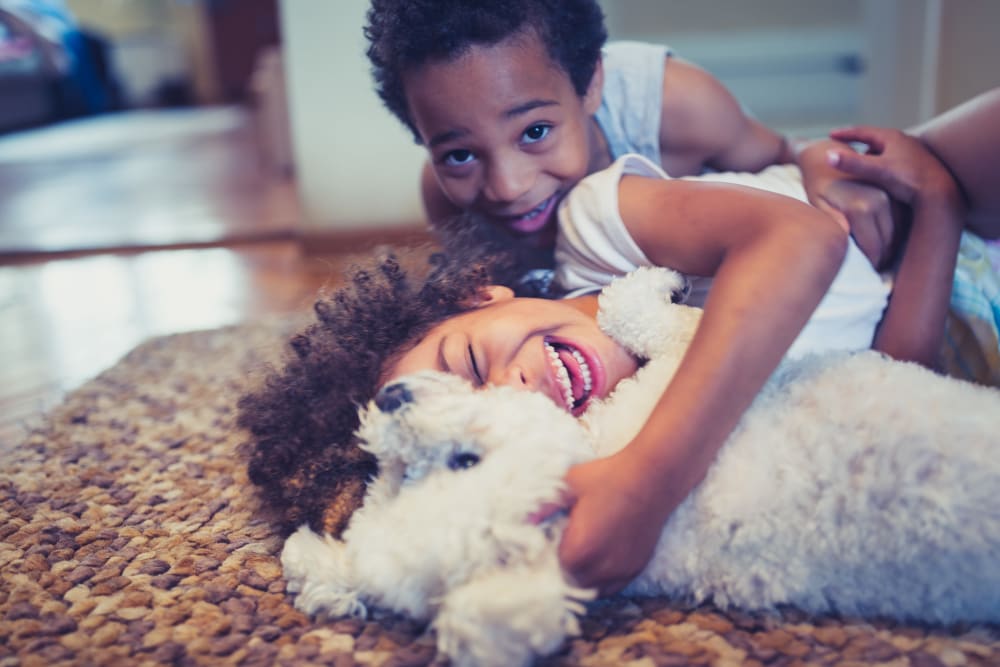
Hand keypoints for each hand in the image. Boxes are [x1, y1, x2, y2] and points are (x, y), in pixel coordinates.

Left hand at [556, 450, 673, 595]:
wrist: (652, 476)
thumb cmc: (607, 477)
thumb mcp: (569, 485)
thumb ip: (543, 507)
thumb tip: (522, 521)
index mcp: (580, 549)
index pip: (551, 571)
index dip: (543, 560)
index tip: (542, 546)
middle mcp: (601, 567)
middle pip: (570, 583)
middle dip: (560, 570)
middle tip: (557, 549)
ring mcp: (620, 570)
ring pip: (591, 589)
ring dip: (580, 577)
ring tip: (576, 555)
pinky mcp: (635, 568)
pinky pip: (611, 587)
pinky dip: (600, 580)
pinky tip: (595, 561)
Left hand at [798, 140, 896, 269]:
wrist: (823, 153)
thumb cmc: (815, 182)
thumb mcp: (816, 203)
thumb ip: (831, 219)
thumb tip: (844, 236)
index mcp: (861, 207)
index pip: (874, 246)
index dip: (874, 262)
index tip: (871, 272)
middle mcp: (880, 200)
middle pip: (889, 240)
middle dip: (885, 257)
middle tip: (879, 269)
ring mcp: (888, 192)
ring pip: (899, 229)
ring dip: (894, 245)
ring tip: (884, 258)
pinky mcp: (892, 187)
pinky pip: (901, 216)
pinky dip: (897, 230)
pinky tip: (889, 240)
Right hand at [827, 126, 960, 208]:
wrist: (941, 194)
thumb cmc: (909, 180)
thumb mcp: (877, 171)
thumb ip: (853, 164)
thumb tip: (828, 155)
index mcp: (892, 138)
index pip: (862, 131)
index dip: (845, 133)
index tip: (830, 134)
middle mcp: (904, 142)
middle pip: (875, 142)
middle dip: (858, 146)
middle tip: (843, 151)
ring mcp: (912, 154)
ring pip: (885, 154)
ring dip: (872, 159)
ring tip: (861, 168)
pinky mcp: (917, 167)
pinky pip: (893, 164)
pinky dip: (882, 168)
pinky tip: (879, 181)